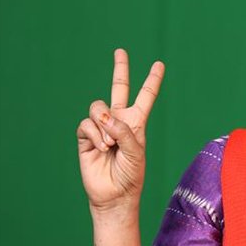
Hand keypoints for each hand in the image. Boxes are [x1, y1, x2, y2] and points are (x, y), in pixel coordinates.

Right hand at [77, 49, 164, 213]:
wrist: (114, 194)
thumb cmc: (131, 175)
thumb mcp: (136, 152)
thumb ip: (124, 131)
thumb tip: (105, 117)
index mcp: (137, 122)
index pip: (145, 97)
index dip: (152, 80)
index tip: (159, 64)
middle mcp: (119, 120)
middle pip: (119, 88)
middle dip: (120, 69)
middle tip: (120, 51)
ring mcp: (101, 127)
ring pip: (98, 107)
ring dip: (104, 125)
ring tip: (110, 145)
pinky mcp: (85, 136)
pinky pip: (86, 123)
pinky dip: (94, 134)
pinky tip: (101, 147)